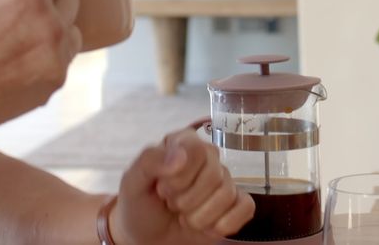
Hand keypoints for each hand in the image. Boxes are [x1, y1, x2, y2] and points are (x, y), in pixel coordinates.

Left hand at [111, 129, 254, 244]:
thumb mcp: (132, 182)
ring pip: (227, 194)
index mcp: (183, 143)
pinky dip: (224, 224)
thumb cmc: (141, 205)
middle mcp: (207, 158)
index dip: (180, 176)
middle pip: (215, 175)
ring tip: (185, 216)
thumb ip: (150, 161)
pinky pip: (246, 208)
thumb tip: (180, 157)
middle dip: (187, 200)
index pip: (197, 149)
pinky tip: (207, 227)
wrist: (148, 238)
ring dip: (200, 216)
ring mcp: (224, 180)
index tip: (162, 189)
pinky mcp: (236, 203)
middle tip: (172, 204)